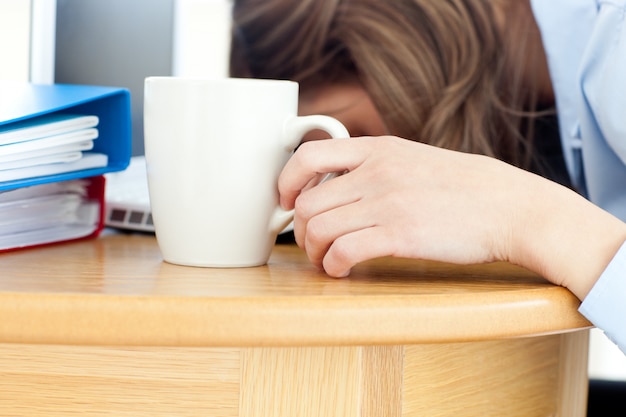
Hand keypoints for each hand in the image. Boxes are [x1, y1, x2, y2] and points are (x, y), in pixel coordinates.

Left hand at [279, 136, 517, 274]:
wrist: (510, 207)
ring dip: (313, 252)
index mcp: (378, 148)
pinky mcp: (400, 235)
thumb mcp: (415, 158)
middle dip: (299, 230)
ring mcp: (387, 202)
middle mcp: (377, 172)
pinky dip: (333, 266)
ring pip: (317, 229)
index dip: (286, 181)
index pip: (308, 154)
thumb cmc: (465, 188)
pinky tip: (342, 270)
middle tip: (311, 244)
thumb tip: (337, 184)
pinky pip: (343, 252)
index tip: (286, 202)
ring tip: (326, 261)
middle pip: (306, 202)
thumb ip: (375, 165)